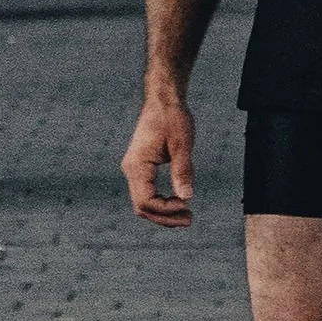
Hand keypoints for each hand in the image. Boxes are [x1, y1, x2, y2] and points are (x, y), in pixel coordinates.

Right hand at [122, 88, 195, 226]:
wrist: (163, 100)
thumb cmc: (172, 118)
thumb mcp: (182, 144)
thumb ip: (183, 171)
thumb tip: (187, 197)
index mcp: (137, 165)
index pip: (146, 201)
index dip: (166, 210)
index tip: (188, 207)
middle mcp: (131, 169)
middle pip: (142, 207)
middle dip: (165, 217)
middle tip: (190, 220)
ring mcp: (134, 169)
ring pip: (143, 202)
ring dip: (163, 213)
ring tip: (186, 216)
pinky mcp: (141, 168)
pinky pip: (147, 193)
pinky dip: (161, 202)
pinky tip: (178, 203)